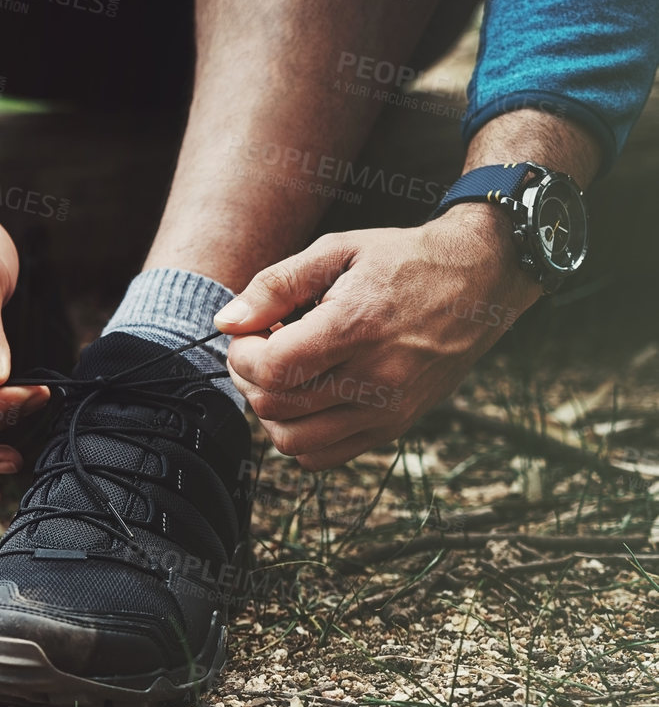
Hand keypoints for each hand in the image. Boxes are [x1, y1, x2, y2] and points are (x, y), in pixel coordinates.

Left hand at [213, 204, 539, 469]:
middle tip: (262, 347)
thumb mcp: (336, 250)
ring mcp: (387, 409)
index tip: (248, 333)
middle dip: (249, 377)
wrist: (480, 279)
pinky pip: (322, 456)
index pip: (269, 368)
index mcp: (355, 328)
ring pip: (292, 440)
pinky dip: (299, 435)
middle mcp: (375, 377)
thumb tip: (226, 322)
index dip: (240, 354)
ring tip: (283, 373)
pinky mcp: (393, 426)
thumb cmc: (403, 260)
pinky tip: (305, 397)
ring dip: (270, 410)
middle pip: (274, 406)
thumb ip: (275, 285)